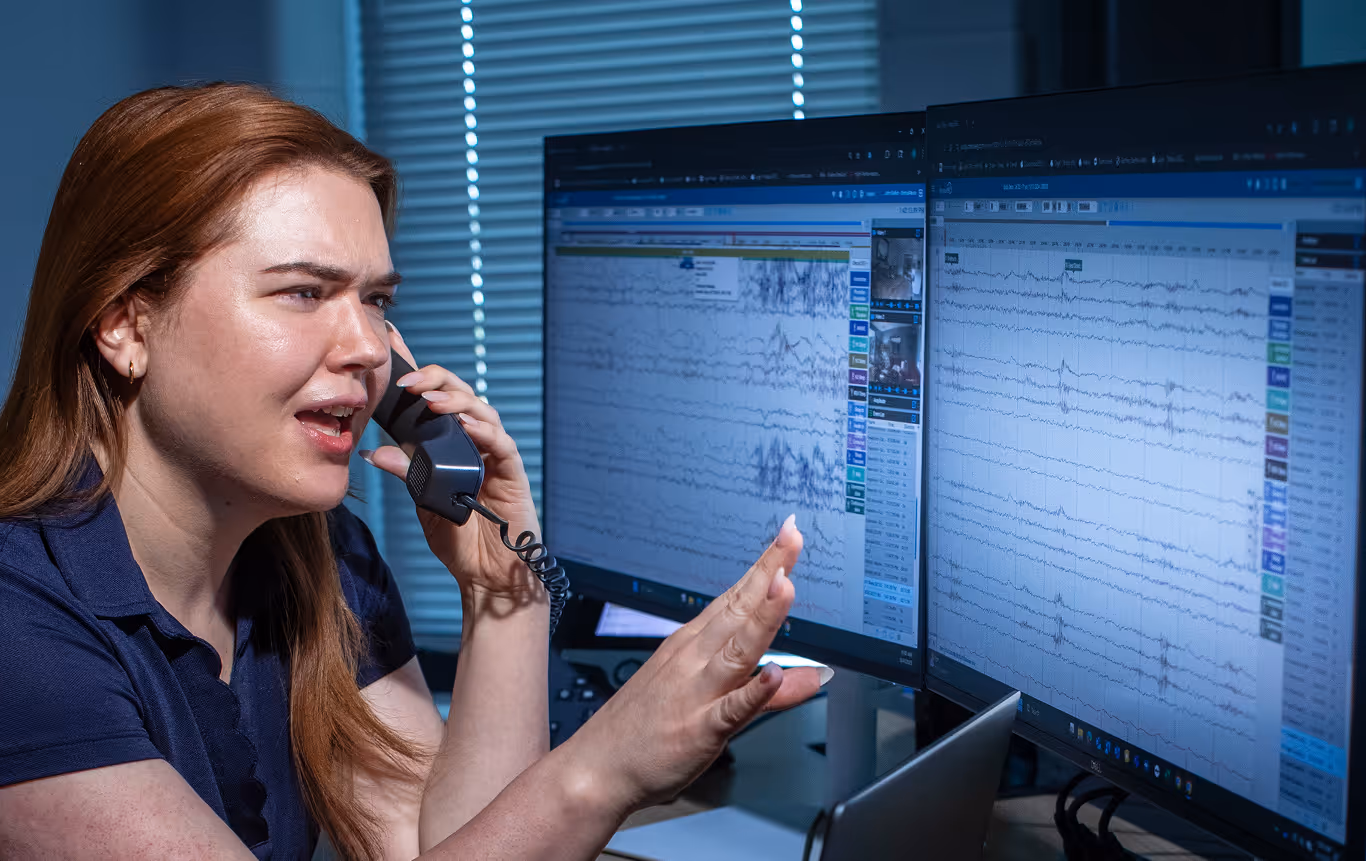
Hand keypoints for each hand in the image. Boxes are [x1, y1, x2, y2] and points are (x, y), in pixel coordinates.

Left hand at [362, 324, 543, 603]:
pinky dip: (484, 432)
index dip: (421, 376)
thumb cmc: (458, 537)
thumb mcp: (423, 500)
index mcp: (451, 444)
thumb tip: (373, 452)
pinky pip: (501, 444)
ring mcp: (495, 455)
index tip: (395, 355)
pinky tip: (466, 426)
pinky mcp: (512, 472)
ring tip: (432, 399)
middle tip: (408, 380)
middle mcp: (475, 443)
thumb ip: (407, 473)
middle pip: (461, 396)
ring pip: (482, 412)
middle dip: (436, 381)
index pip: (437, 400)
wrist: (485, 576)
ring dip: (457, 401)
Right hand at [558, 517, 823, 810]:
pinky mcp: (698, 729)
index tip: (789, 534)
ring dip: (762, 617)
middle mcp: (695, 659)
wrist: (596, 769)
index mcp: (694, 645)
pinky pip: (729, 710)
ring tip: (785, 585)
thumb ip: (766, 692)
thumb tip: (815, 677)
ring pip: (737, 650)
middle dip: (769, 572)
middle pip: (739, 610)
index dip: (766, 565)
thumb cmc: (644, 732)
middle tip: (794, 537)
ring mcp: (696, 692)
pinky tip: (772, 676)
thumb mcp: (707, 703)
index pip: (737, 597)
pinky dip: (752, 693)